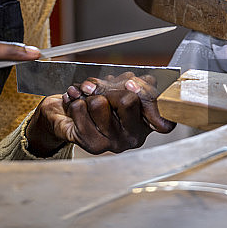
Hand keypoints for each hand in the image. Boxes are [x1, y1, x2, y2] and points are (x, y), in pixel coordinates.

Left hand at [25, 72, 174, 155]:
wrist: (66, 116)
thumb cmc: (98, 98)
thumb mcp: (119, 85)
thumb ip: (129, 82)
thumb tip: (130, 85)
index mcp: (148, 122)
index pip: (160, 110)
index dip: (146, 94)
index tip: (131, 84)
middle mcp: (135, 137)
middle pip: (128, 99)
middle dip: (108, 87)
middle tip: (101, 92)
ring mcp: (115, 143)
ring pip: (99, 103)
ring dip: (88, 95)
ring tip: (87, 101)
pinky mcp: (93, 145)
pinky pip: (80, 108)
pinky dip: (73, 100)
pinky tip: (76, 106)